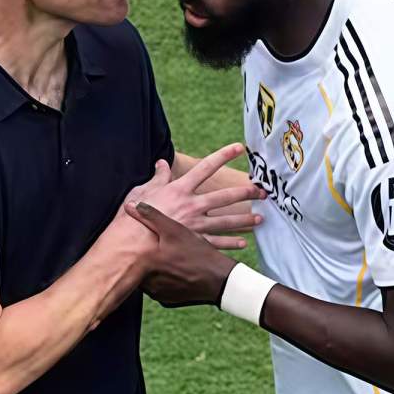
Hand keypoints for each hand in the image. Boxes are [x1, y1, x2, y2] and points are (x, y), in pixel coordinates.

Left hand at [124, 201, 237, 306]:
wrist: (218, 280)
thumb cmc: (196, 252)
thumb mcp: (174, 230)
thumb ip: (151, 216)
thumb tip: (130, 205)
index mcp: (146, 262)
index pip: (127, 256)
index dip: (128, 247)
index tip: (129, 242)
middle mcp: (147, 281)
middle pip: (136, 268)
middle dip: (140, 259)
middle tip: (149, 249)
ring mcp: (157, 293)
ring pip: (146, 280)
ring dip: (151, 271)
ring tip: (161, 259)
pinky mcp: (166, 301)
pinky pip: (158, 290)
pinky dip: (162, 281)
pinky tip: (172, 272)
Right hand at [128, 144, 264, 249]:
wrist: (130, 245)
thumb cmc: (131, 217)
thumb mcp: (141, 191)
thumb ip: (157, 177)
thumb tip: (161, 163)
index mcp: (180, 189)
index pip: (206, 167)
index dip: (223, 155)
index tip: (239, 148)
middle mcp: (192, 205)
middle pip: (225, 196)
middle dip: (246, 192)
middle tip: (262, 192)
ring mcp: (195, 226)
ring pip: (227, 221)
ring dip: (245, 219)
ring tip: (260, 218)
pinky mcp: (194, 243)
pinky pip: (216, 243)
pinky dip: (230, 243)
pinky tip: (242, 242)